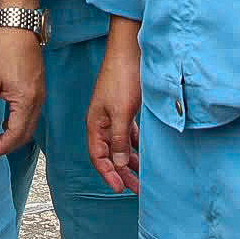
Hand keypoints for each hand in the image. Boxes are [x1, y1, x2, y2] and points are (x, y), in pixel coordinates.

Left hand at [0, 28, 43, 157]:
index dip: (1, 146)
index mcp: (26, 100)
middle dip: (8, 145)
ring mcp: (40, 94)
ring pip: (30, 124)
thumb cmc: (3, 50)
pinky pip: (31, 114)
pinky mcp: (38, 88)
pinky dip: (19, 123)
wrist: (19, 27)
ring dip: (14, 134)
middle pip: (26, 133)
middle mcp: (37, 100)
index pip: (15, 134)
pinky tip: (5, 121)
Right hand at [86, 30, 142, 192]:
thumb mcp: (121, 113)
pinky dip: (135, 145)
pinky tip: (144, 152)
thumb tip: (116, 164)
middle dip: (121, 173)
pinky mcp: (125, 108)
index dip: (108, 174)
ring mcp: (113, 115)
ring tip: (142, 175)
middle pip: (109, 154)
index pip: (98, 157)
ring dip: (129, 161)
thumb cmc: (123, 77)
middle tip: (135, 189)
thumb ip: (118, 139)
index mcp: (96, 124)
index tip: (119, 189)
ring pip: (120, 145)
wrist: (130, 49)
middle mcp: (102, 122)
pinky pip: (128, 134)